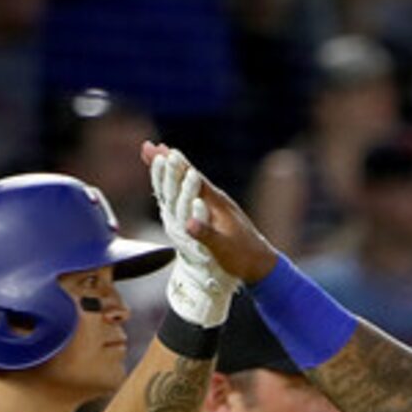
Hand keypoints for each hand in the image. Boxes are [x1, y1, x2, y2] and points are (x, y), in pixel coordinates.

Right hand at [144, 142, 239, 325]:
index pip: (191, 179)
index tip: (157, 150)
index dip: (174, 166)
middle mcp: (215, 201)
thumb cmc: (243, 257)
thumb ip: (206, 235)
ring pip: (190, 183)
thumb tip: (188, 223)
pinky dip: (181, 185)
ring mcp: (216, 207)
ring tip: (161, 157)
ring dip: (173, 170)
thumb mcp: (224, 248)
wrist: (262, 265)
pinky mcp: (215, 215)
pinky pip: (194, 194)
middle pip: (187, 175)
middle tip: (148, 146)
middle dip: (167, 162)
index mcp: (216, 204)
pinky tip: (178, 183)